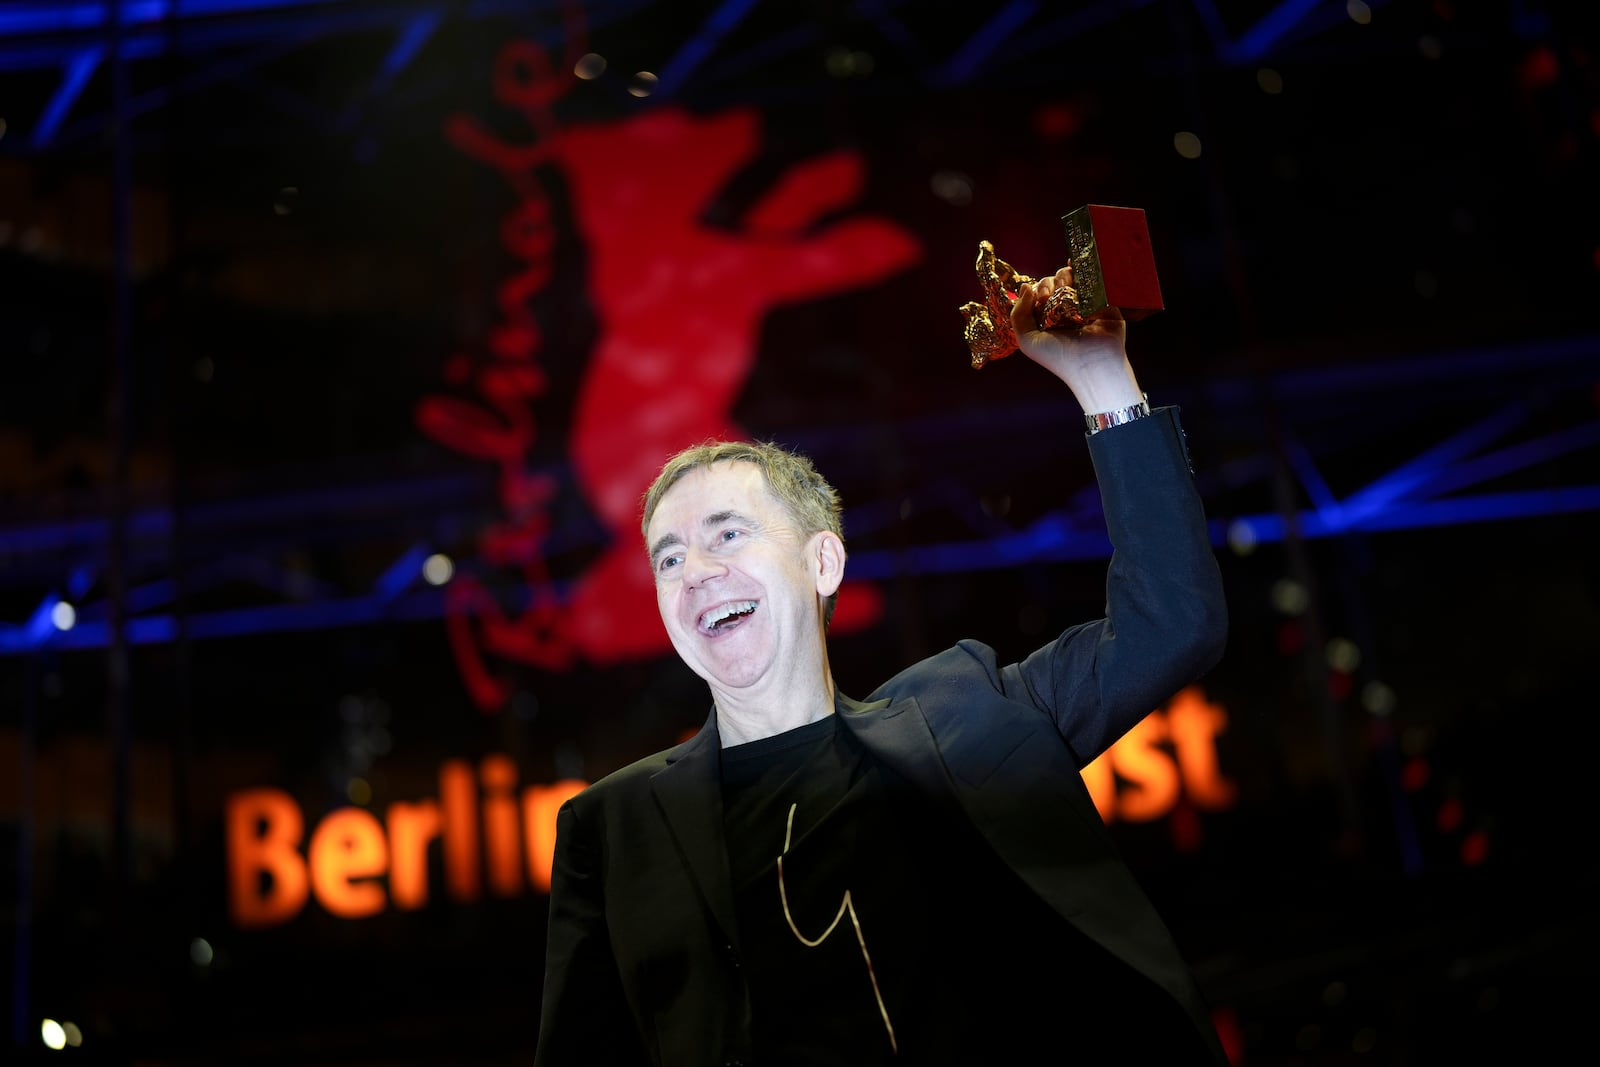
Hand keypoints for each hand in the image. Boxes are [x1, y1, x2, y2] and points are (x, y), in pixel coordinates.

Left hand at [1010, 267, 1143, 413]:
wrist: (1092, 362)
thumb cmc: (1058, 357)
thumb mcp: (1027, 340)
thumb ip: (1018, 315)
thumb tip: (1025, 287)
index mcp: (1046, 318)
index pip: (1036, 294)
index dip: (1035, 290)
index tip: (1039, 298)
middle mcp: (1063, 309)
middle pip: (1051, 282)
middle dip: (1047, 284)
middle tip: (1049, 296)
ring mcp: (1082, 302)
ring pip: (1069, 276)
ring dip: (1062, 277)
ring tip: (1064, 289)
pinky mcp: (1101, 298)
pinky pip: (1089, 277)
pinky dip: (1081, 268)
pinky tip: (1073, 263)